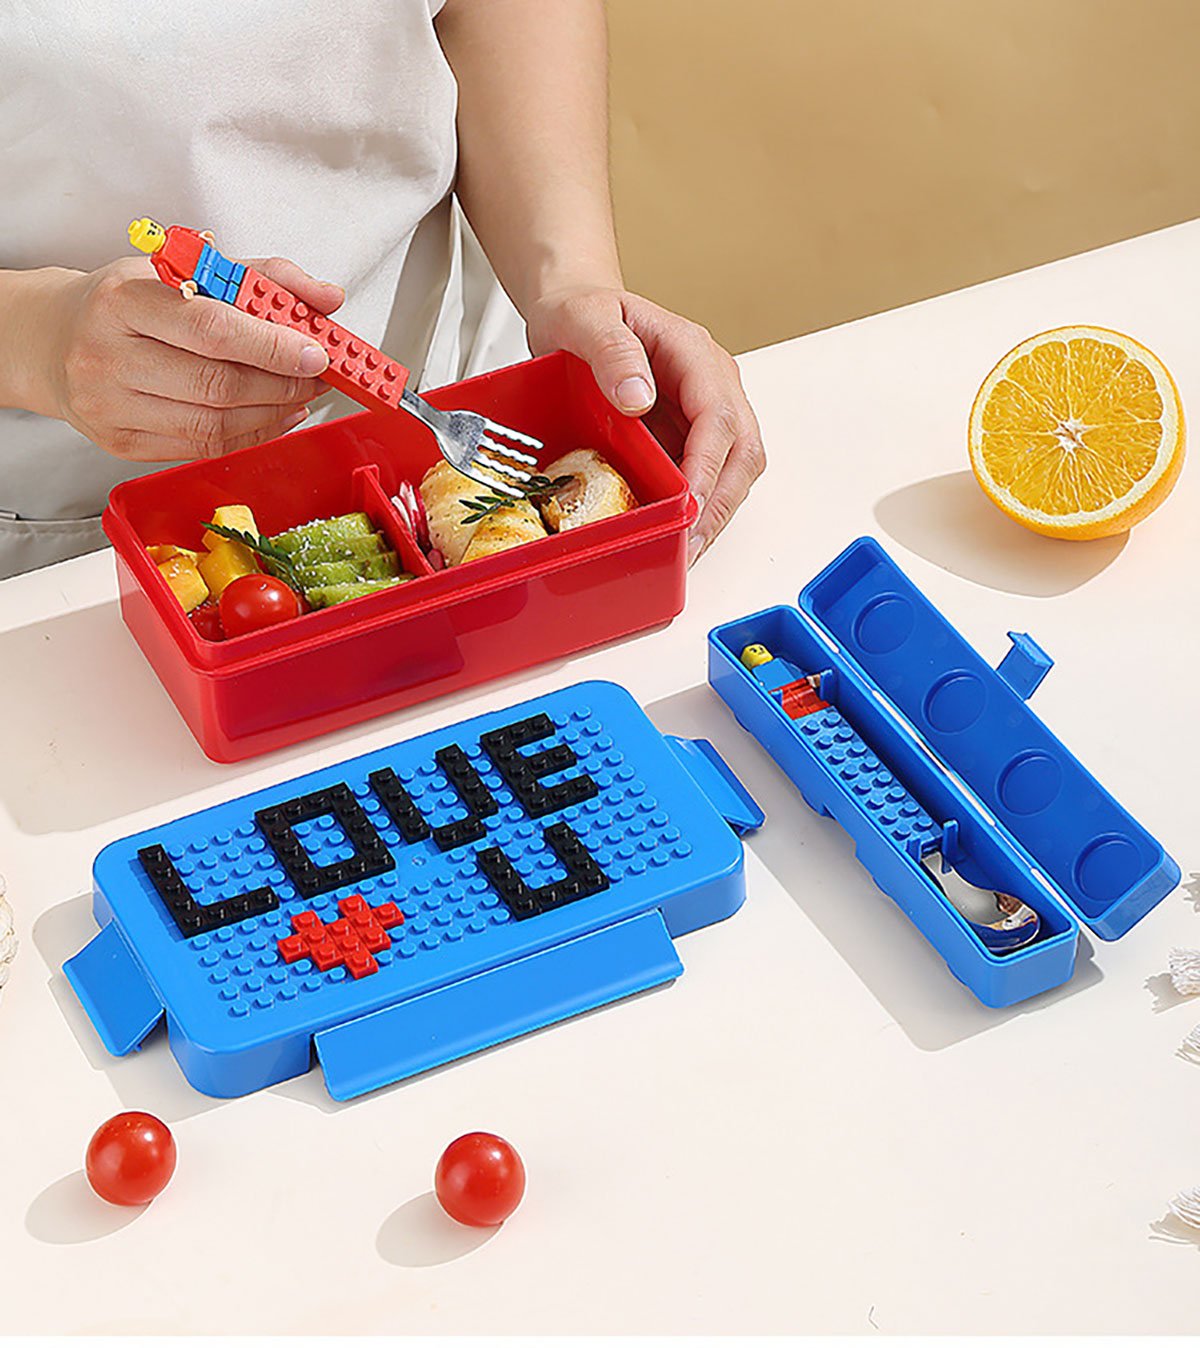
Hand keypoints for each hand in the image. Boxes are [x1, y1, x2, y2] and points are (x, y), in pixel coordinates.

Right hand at [27, 257, 343, 461]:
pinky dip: (250, 435)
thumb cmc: (122, 303)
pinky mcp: (121, 443)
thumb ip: (258, 278)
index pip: (211, 329)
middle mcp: (108, 356)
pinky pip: (202, 447)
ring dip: (272, 413)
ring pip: (213, 425)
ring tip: (298, 395)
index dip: (272, 346)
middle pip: (217, 385)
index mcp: (122, 301)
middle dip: (282, 384)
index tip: (315, 351)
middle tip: (317, 375)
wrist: (51, 339)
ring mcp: (111, 407)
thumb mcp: (180, 270)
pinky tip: (272, 416)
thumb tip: (326, 297)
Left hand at [525, 287, 765, 564]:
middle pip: (741, 452)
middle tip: (690, 547)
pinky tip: (672, 533)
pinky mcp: (687, 436)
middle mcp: (711, 385)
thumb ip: (610, 350)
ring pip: (732, 471)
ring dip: (712, 514)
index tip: (689, 504)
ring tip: (683, 552)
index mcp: (694, 354)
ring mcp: (703, 413)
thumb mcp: (582, 317)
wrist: (572, 312)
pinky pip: (705, 476)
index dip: (708, 467)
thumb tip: (638, 396)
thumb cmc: (581, 311)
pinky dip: (695, 509)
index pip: (718, 417)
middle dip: (719, 504)